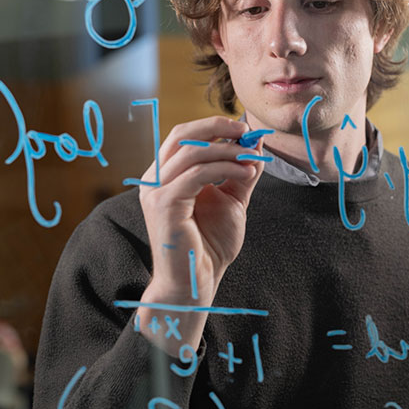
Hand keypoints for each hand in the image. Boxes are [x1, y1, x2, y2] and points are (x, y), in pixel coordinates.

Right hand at [137, 116, 264, 335]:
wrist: (197, 281)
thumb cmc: (209, 246)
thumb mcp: (230, 200)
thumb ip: (238, 173)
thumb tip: (254, 145)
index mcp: (165, 176)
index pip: (183, 137)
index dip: (212, 127)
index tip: (244, 130)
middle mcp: (154, 180)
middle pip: (181, 135)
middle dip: (216, 127)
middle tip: (246, 132)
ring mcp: (155, 191)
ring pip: (191, 152)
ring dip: (227, 150)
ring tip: (252, 158)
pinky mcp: (164, 205)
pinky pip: (196, 174)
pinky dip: (224, 168)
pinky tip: (245, 173)